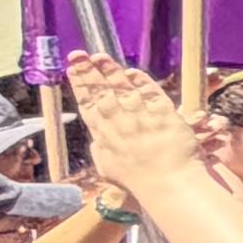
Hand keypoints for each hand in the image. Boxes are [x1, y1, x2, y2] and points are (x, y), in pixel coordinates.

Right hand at [67, 53, 192, 204]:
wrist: (171, 187)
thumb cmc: (142, 181)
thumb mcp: (110, 168)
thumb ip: (101, 149)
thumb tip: (94, 138)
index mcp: (106, 138)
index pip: (89, 106)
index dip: (79, 86)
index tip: (71, 69)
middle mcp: (121, 126)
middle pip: (102, 94)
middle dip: (89, 73)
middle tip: (78, 55)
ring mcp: (142, 120)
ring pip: (123, 91)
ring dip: (110, 72)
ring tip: (99, 56)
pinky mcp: (165, 117)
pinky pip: (152, 95)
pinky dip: (141, 83)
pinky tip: (132, 72)